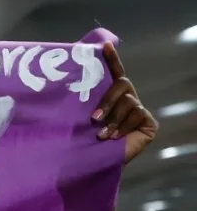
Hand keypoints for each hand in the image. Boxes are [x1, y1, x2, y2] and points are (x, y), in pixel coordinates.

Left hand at [92, 42, 157, 164]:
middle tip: (94, 118)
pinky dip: (124, 126)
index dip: (111, 59)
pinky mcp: (149, 123)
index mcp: (111, 97)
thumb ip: (80, 106)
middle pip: (122, 85)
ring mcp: (139, 111)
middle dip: (108, 100)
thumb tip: (61, 88)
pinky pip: (138, 115)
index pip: (114, 73)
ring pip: (129, 102)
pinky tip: (115, 137)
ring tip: (102, 135)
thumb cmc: (85, 144)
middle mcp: (127, 100)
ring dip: (113, 119)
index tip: (105, 46)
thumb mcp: (80, 122)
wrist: (97, 165)